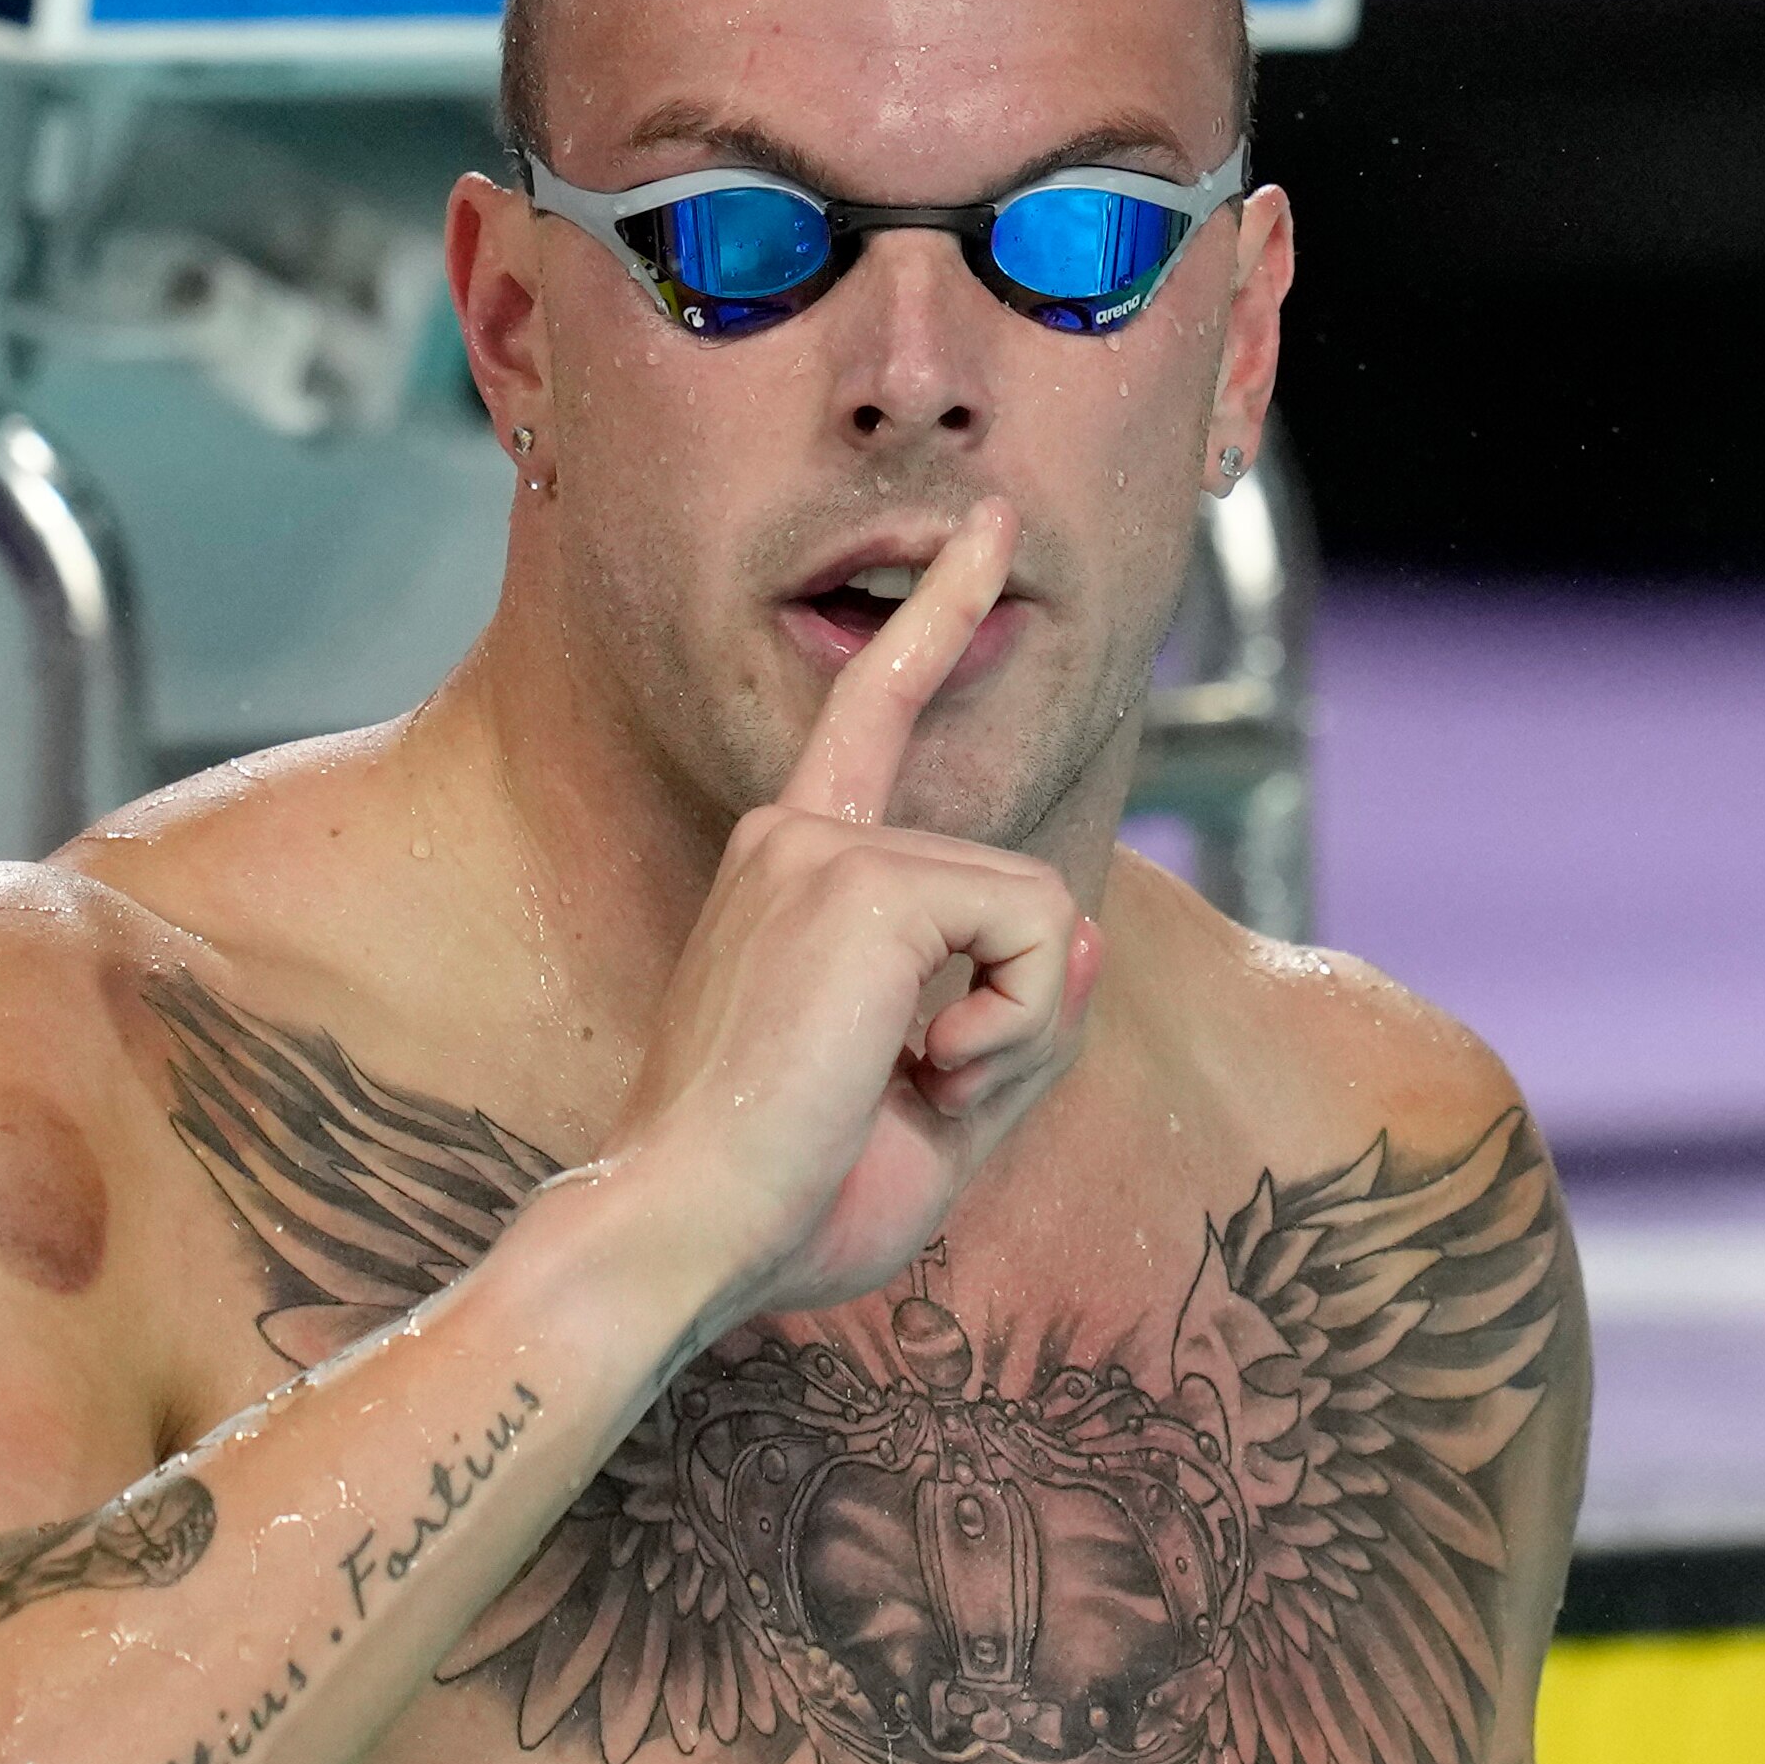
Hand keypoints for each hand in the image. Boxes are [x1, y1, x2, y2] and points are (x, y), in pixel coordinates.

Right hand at [607, 499, 1103, 1324]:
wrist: (684, 1235)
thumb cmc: (786, 1201)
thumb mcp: (939, 1110)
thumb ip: (1021, 1020)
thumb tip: (1080, 931)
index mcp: (791, 875)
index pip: (874, 715)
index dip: (939, 616)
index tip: (989, 528)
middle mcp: (795, 836)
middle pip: (1017, 889)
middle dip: (1018, 1021)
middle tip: (917, 1099)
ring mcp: (820, 849)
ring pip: (1036, 911)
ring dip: (1013, 1033)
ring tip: (910, 1090)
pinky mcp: (860, 881)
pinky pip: (1035, 929)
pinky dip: (1014, 1027)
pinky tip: (919, 1073)